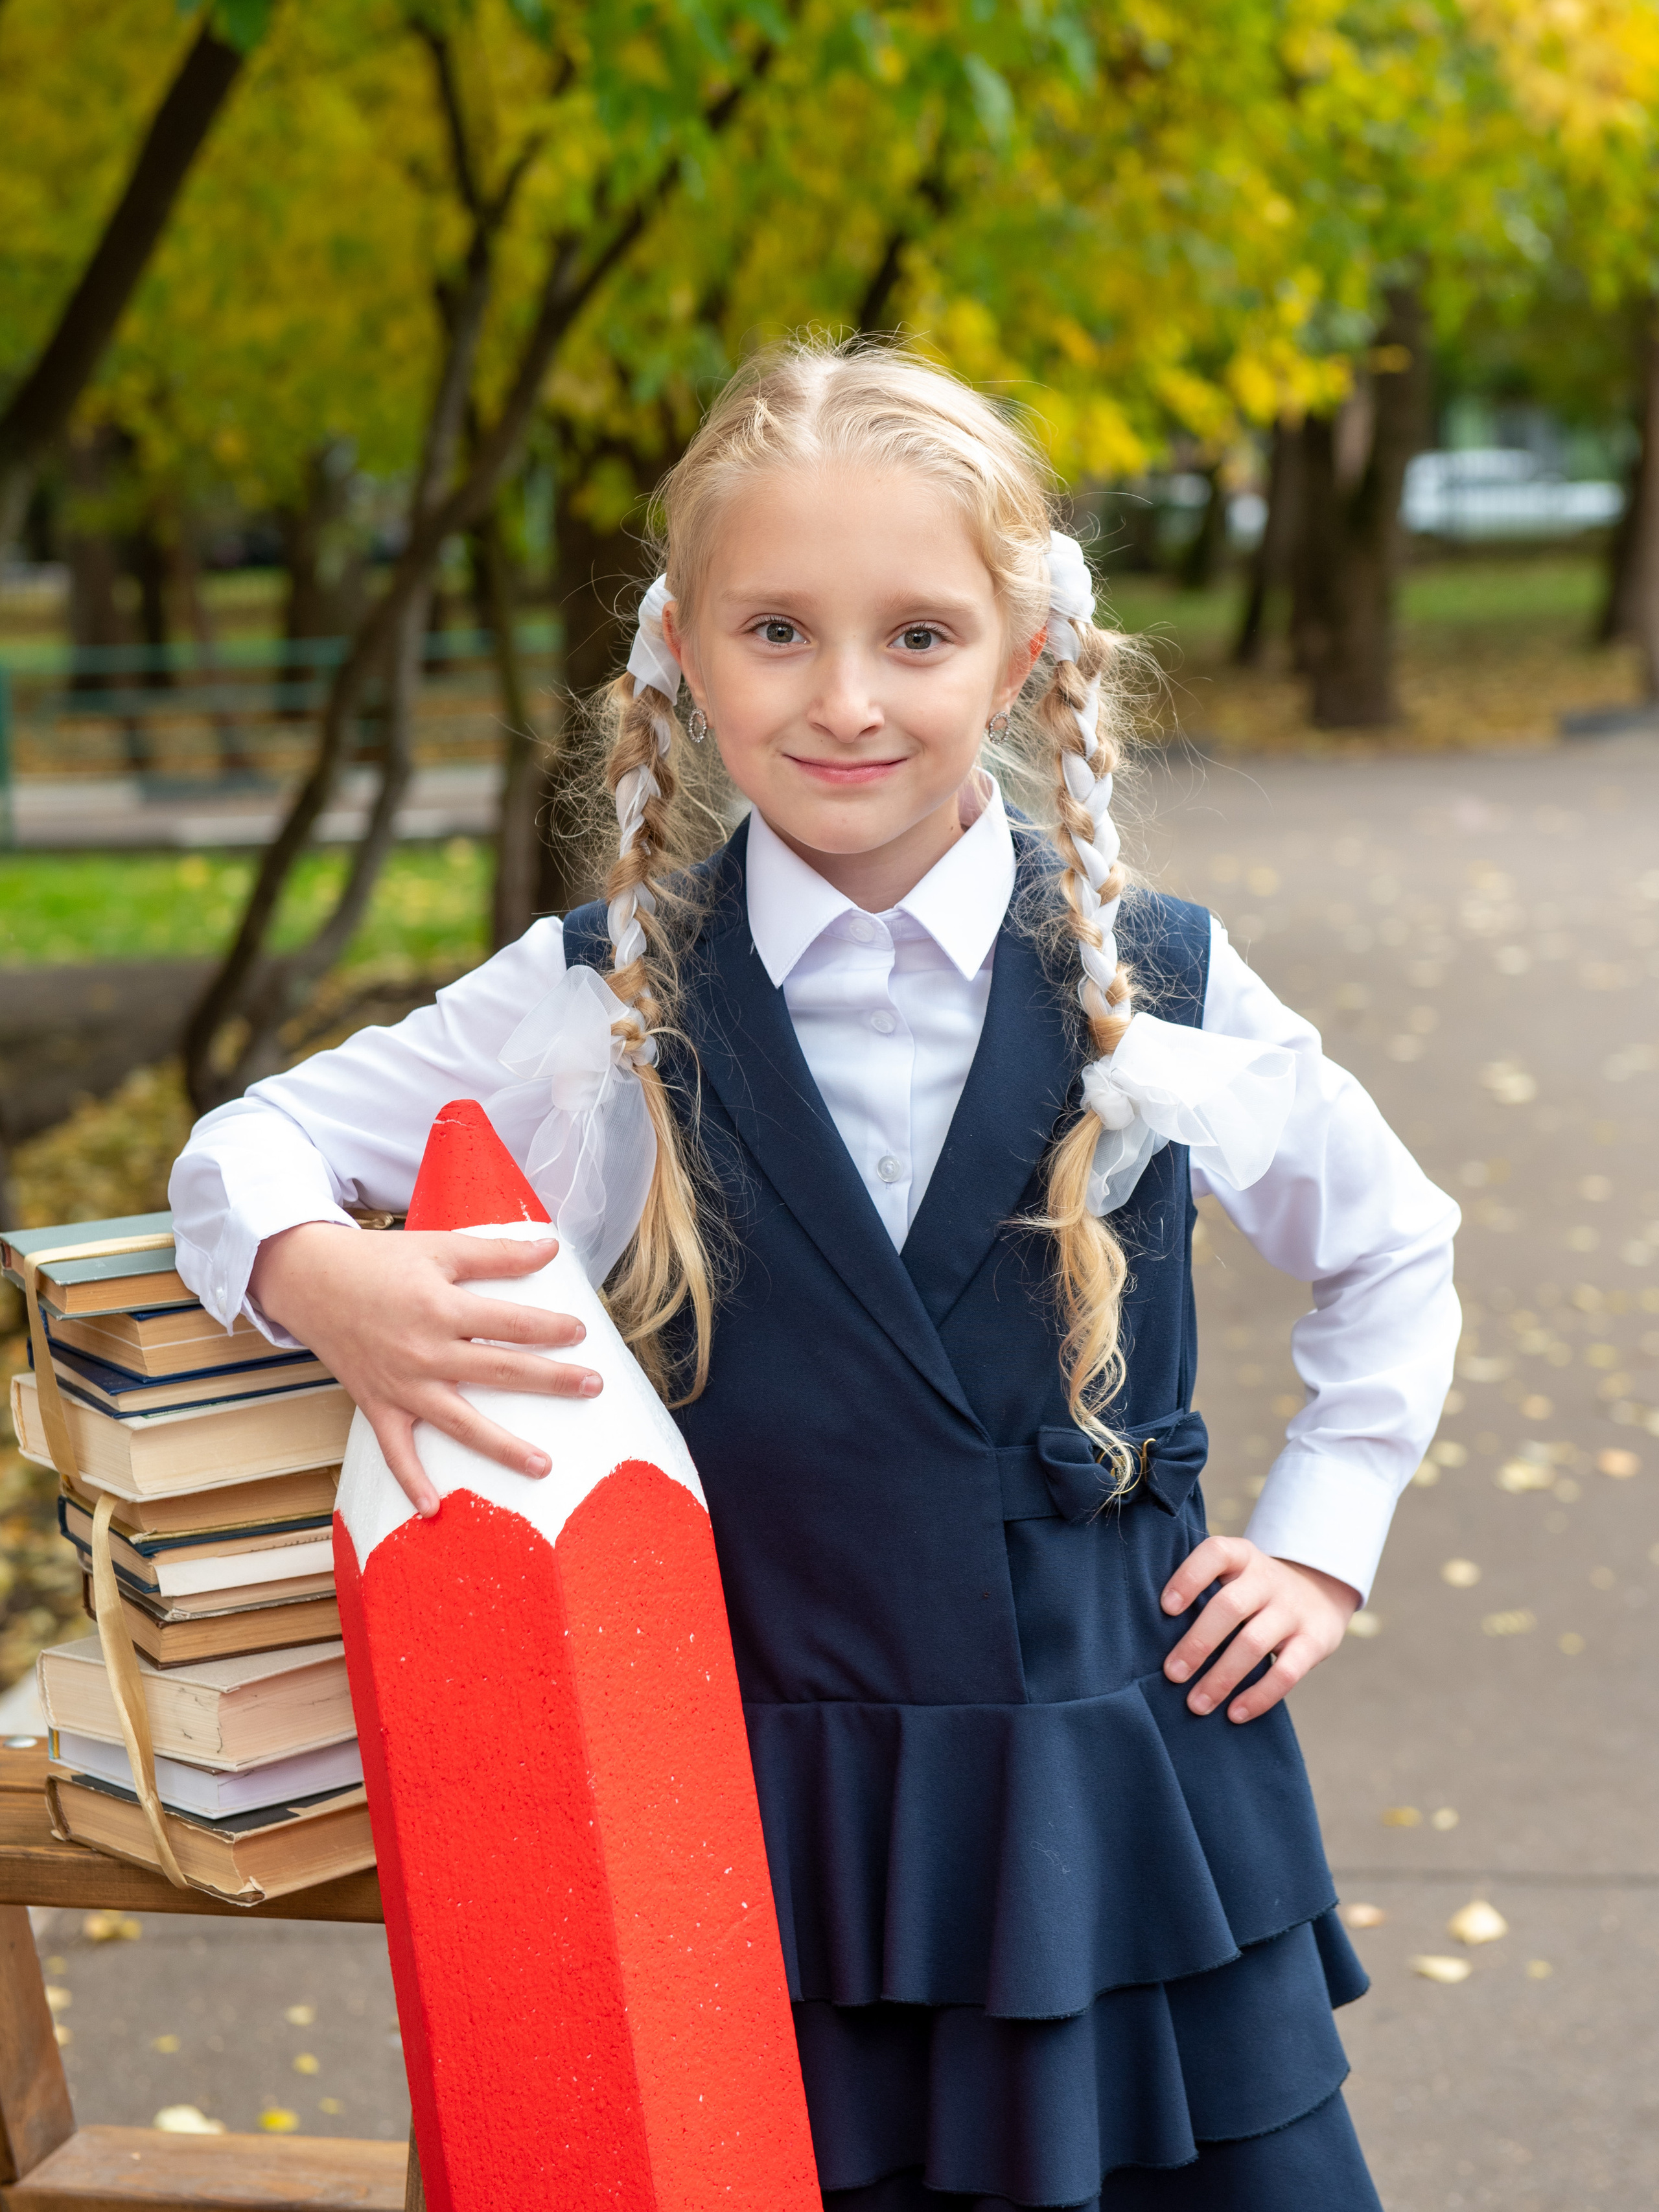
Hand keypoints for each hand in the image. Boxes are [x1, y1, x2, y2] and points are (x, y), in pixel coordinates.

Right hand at [249, 1222, 602, 1518]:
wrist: (310, 1280)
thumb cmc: (379, 1261)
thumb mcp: (439, 1247)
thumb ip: (497, 1254)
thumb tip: (551, 1248)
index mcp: (442, 1308)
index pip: (510, 1323)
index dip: (549, 1328)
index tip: (581, 1333)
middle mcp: (425, 1352)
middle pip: (499, 1370)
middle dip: (550, 1380)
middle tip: (593, 1387)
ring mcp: (402, 1385)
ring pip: (461, 1422)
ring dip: (503, 1447)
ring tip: (544, 1466)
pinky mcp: (377, 1405)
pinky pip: (395, 1451)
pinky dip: (411, 1481)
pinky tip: (434, 1510)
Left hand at [1159, 1536, 1358, 1723]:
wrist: (1320, 1592)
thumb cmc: (1253, 1589)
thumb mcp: (1234, 1573)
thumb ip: (1203, 1589)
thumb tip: (1150, 1631)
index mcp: (1241, 1556)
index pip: (1215, 1554)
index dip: (1189, 1577)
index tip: (1165, 1608)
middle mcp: (1267, 1579)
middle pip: (1229, 1606)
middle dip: (1198, 1643)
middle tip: (1172, 1674)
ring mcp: (1292, 1610)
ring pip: (1254, 1643)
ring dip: (1221, 1678)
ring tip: (1196, 1704)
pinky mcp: (1314, 1642)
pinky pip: (1287, 1672)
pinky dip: (1259, 1696)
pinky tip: (1235, 1713)